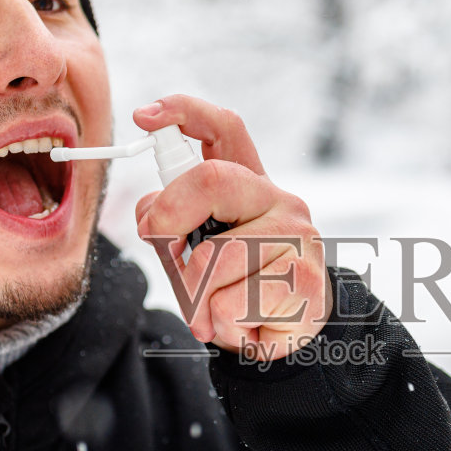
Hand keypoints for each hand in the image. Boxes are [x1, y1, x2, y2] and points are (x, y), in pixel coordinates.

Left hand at [131, 95, 329, 361]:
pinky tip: (247, 323)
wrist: (286, 338)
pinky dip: (225, 326)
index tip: (144, 117)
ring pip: (214, 261)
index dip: (183, 111)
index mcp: (247, 185)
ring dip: (198, 300)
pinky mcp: (306, 278)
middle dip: (169, 224)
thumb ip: (169, 224)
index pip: (223, 129)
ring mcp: (297, 236)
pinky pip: (233, 304)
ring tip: (219, 311)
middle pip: (209, 180)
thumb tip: (151, 217)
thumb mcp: (194, 251)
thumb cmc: (235, 288)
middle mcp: (277, 199)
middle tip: (170, 258)